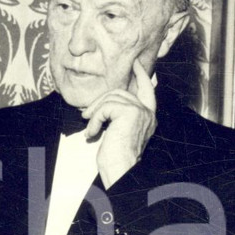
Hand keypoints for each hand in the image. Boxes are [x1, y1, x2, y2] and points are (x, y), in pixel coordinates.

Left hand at [83, 59, 155, 188]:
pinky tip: (92, 134)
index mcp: (148, 117)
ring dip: (95, 112)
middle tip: (86, 114)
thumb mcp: (120, 131)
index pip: (148, 90)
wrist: (121, 170)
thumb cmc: (118, 157)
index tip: (136, 64)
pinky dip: (94, 120)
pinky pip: (105, 107)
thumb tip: (107, 101)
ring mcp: (140, 111)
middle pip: (121, 92)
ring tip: (88, 126)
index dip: (142, 76)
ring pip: (111, 98)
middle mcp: (148, 113)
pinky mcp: (129, 112)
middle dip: (100, 101)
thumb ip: (119, 115)